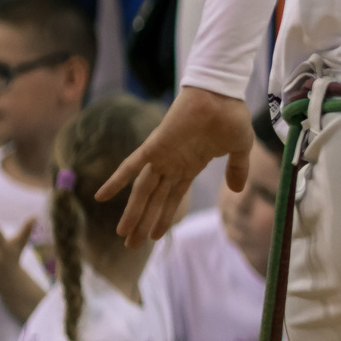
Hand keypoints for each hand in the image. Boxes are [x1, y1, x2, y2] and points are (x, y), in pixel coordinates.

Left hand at [100, 85, 255, 241]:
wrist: (221, 94)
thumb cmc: (231, 116)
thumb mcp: (240, 149)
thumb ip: (236, 169)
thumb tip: (236, 190)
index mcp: (190, 167)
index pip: (172, 198)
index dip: (163, 218)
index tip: (155, 237)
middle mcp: (173, 165)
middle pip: (154, 200)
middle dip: (143, 223)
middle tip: (132, 245)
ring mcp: (162, 157)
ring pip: (143, 191)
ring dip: (133, 213)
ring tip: (123, 235)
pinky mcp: (155, 146)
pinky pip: (131, 165)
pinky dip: (116, 180)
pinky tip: (100, 196)